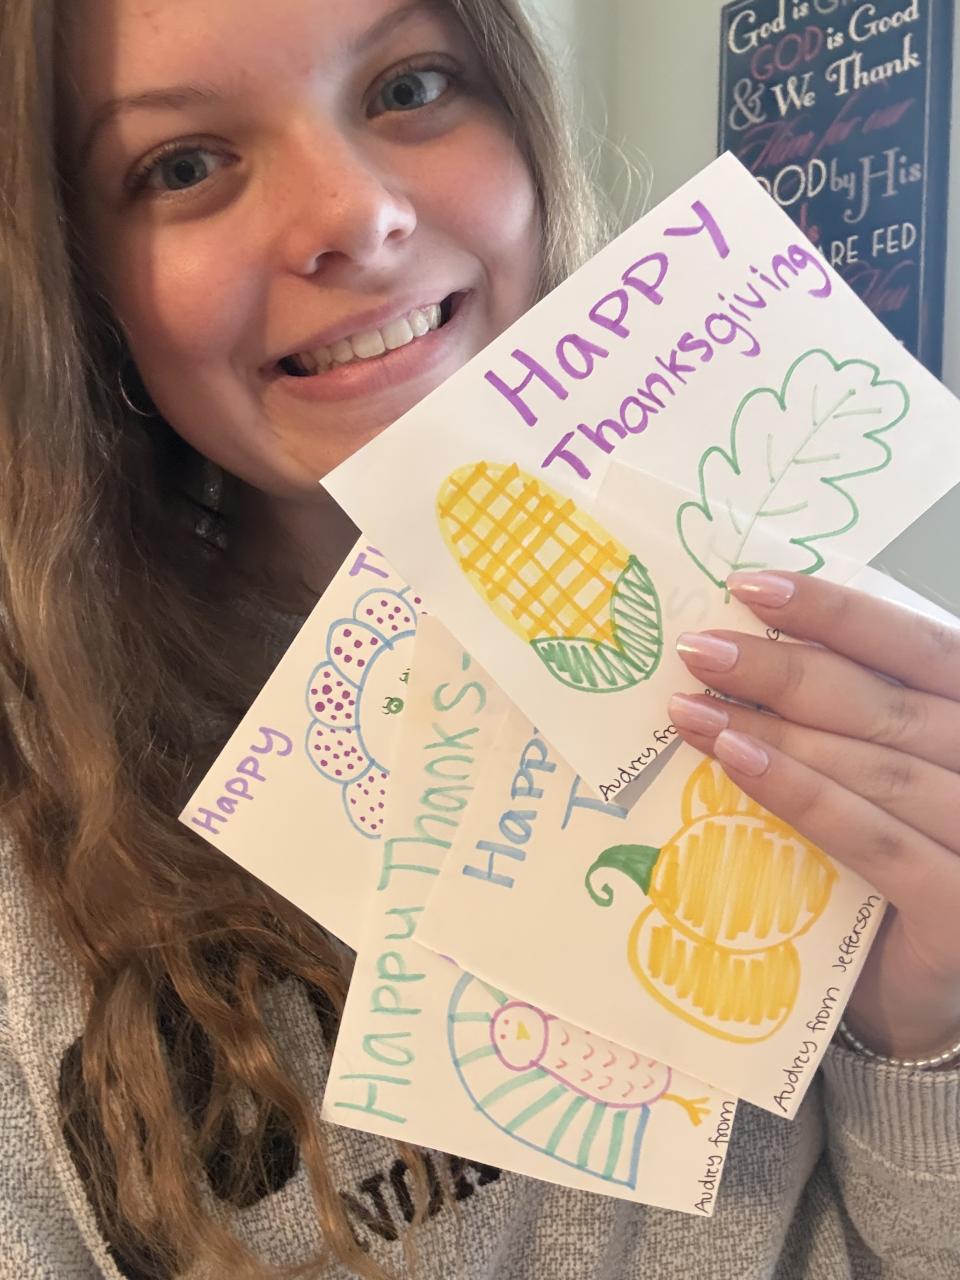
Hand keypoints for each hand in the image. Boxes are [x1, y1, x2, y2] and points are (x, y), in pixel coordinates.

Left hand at [669, 570, 959, 1061]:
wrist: (933, 992)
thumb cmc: (910, 866)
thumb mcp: (893, 773)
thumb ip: (855, 718)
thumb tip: (747, 649)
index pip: (918, 647)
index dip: (837, 614)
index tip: (752, 587)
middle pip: (884, 703)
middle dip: (781, 670)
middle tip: (698, 650)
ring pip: (875, 766)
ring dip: (774, 729)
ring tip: (691, 708)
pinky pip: (874, 840)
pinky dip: (802, 796)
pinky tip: (735, 763)